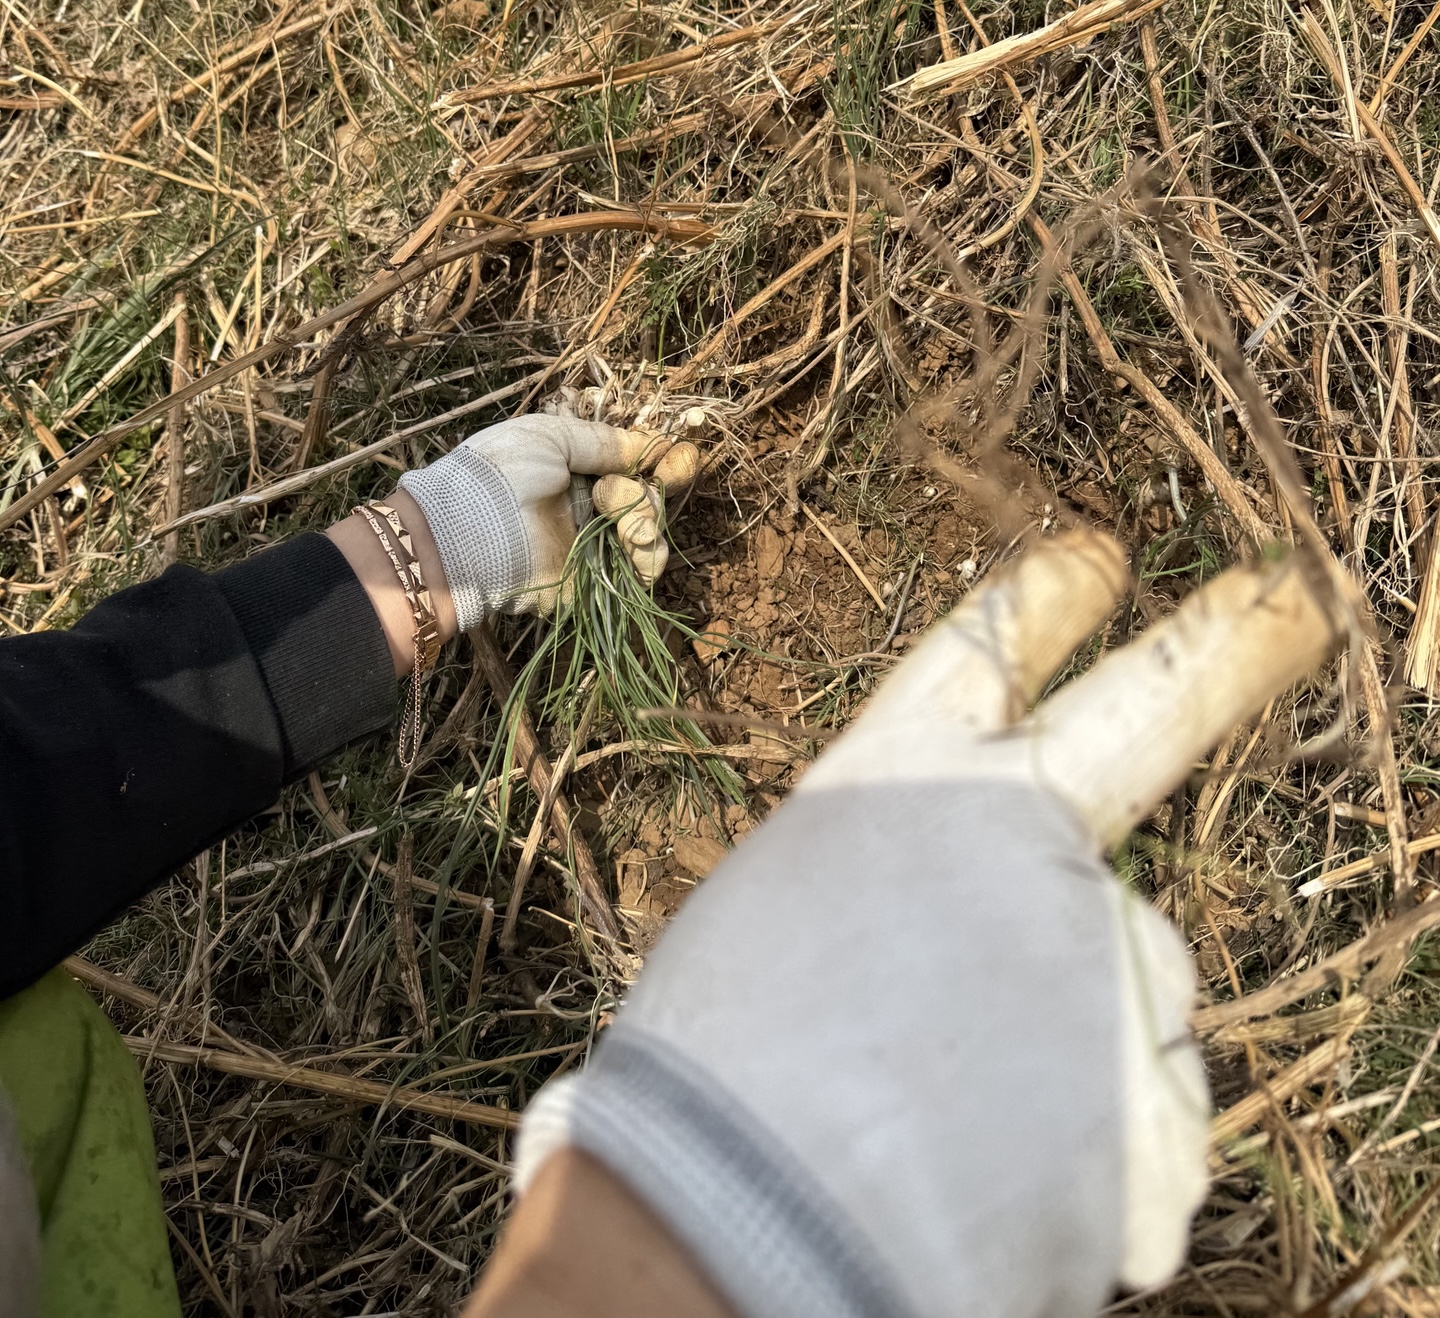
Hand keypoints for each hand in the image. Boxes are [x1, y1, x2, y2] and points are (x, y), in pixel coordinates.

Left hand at [328, 413, 697, 674]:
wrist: (468, 534)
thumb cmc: (500, 475)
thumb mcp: (551, 437)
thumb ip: (603, 441)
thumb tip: (650, 445)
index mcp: (576, 469)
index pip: (632, 465)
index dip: (661, 462)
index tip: (682, 458)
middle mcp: (587, 507)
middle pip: (646, 499)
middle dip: (643, 494)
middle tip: (609, 494)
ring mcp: (591, 546)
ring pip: (648, 535)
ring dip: (645, 525)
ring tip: (625, 528)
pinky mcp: (592, 583)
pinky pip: (637, 574)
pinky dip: (646, 559)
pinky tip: (636, 547)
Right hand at [509, 531, 1340, 1315]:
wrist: (747, 1226)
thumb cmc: (720, 1067)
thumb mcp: (781, 921)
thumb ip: (891, 892)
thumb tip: (949, 941)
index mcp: (899, 784)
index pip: (984, 648)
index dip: (1043, 597)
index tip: (1098, 556)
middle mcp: (1024, 841)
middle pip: (1152, 712)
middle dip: (1225, 645)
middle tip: (1288, 602)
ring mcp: (1106, 961)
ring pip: (1133, 982)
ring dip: (1080, 1041)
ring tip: (968, 1123)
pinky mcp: (1163, 1100)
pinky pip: (1143, 1124)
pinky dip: (1093, 1164)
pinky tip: (1007, 1196)